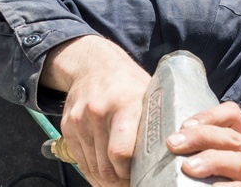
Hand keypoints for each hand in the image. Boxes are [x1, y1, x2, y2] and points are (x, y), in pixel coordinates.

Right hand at [42, 35, 150, 185]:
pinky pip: (80, 161)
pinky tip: (105, 173)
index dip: (131, 173)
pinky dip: (92, 172)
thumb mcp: (148, 95)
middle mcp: (98, 111)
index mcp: (124, 104)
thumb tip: (173, 154)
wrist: (94, 65)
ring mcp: (79, 119)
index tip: (143, 178)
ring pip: (92, 168)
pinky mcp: (67, 127)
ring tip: (120, 181)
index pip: (121, 152)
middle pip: (105, 165)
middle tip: (132, 184)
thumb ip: (154, 123)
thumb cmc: (128, 83)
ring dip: (106, 181)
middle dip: (119, 183)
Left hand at [166, 102, 240, 185]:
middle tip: (174, 145)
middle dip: (201, 138)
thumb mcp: (220, 171)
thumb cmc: (227, 186)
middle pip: (232, 138)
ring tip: (190, 167)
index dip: (207, 116)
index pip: (232, 115)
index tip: (183, 126)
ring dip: (214, 162)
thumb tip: (171, 146)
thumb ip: (206, 157)